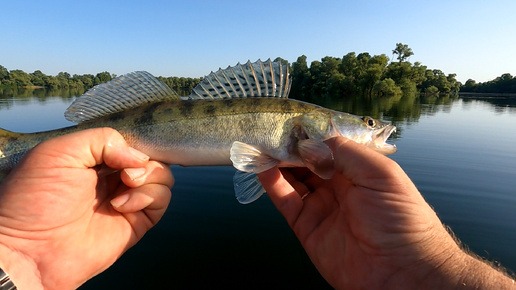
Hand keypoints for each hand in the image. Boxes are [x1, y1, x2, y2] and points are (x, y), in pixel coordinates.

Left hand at [0, 128, 172, 289]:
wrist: (30, 249)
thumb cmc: (35, 199)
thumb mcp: (60, 151)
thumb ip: (102, 139)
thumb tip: (138, 158)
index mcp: (93, 159)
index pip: (129, 142)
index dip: (135, 142)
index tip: (127, 149)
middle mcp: (112, 178)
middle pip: (150, 157)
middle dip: (144, 160)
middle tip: (126, 171)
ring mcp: (126, 200)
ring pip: (162, 177)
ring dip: (149, 176)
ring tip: (126, 185)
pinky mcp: (137, 223)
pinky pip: (161, 201)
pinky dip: (149, 197)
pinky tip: (123, 206)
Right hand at [258, 136, 512, 288]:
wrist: (401, 272)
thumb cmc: (402, 218)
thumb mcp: (381, 175)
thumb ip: (346, 153)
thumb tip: (310, 142)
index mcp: (359, 171)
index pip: (328, 146)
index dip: (311, 135)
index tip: (292, 122)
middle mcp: (338, 186)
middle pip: (307, 161)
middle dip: (290, 146)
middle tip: (271, 131)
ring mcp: (321, 206)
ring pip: (293, 178)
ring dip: (277, 162)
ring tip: (261, 145)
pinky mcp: (307, 227)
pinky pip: (286, 201)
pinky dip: (272, 184)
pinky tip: (263, 168)